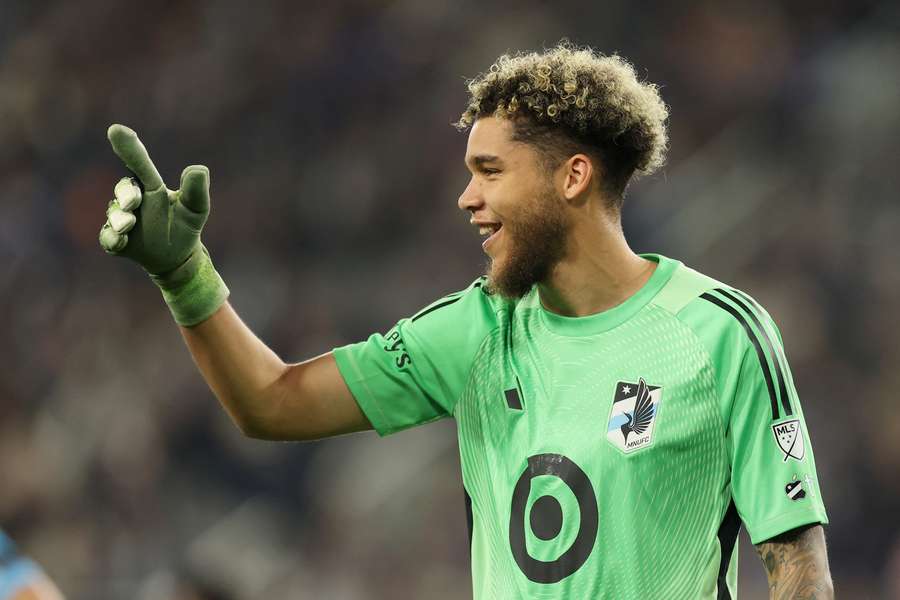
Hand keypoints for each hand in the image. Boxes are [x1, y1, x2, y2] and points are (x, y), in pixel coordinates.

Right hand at [99, 124, 208, 275]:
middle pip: (124, 188)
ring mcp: (122, 219)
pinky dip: (112, 239)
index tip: (116, 130)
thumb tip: (199, 169)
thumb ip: (196, 191)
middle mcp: (132, 199)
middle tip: (133, 203)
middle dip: (126, 194)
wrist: (176, 257)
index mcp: (151, 186)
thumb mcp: (195, 209)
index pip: (139, 163)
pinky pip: (107, 238)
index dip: (128, 147)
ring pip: (114, 215)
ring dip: (120, 219)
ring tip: (129, 226)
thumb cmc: (185, 226)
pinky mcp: (116, 240)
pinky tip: (120, 242)